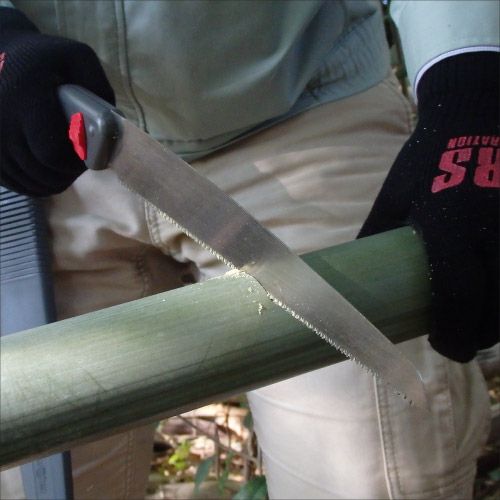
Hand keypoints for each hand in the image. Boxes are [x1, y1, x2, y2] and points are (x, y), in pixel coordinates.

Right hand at [0, 7, 113, 195]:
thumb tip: (111, 125)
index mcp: (26, 97)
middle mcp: (1, 120)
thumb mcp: (77, 58)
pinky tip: (45, 174)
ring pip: (27, 180)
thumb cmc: (43, 58)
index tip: (86, 158)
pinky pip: (12, 181)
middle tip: (77, 163)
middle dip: (66, 174)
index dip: (74, 164)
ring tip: (63, 168)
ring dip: (51, 181)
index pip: (51, 153)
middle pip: (40, 171)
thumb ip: (99, 88)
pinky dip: (32, 184)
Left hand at [359, 53, 498, 361]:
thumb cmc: (427, 158)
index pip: (458, 293)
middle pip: (497, 306)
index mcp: (450, 225)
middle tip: (461, 343)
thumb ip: (376, 234)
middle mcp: (491, 230)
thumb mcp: (394, 195)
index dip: (453, 329)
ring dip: (499, 318)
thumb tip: (351, 271)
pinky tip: (496, 297)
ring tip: (480, 325)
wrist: (474, 114)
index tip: (442, 344)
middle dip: (480, 334)